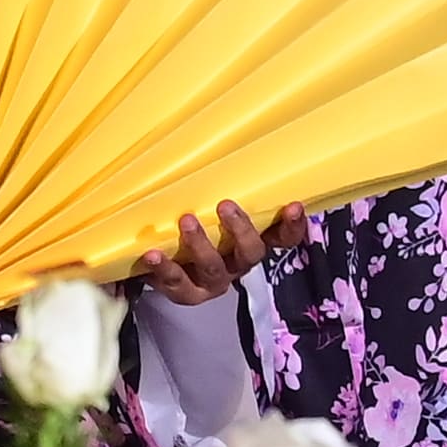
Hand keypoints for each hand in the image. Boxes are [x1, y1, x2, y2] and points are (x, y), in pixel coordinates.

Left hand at [145, 201, 297, 306]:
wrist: (160, 267)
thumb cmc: (191, 233)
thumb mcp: (209, 216)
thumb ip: (217, 197)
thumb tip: (210, 154)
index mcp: (248, 245)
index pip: (281, 239)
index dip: (292, 226)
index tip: (294, 206)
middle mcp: (236, 265)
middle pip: (251, 253)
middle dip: (241, 230)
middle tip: (225, 205)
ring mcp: (212, 282)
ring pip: (214, 268)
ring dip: (201, 245)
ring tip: (187, 221)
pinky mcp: (185, 292)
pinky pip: (176, 283)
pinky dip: (164, 268)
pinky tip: (152, 254)